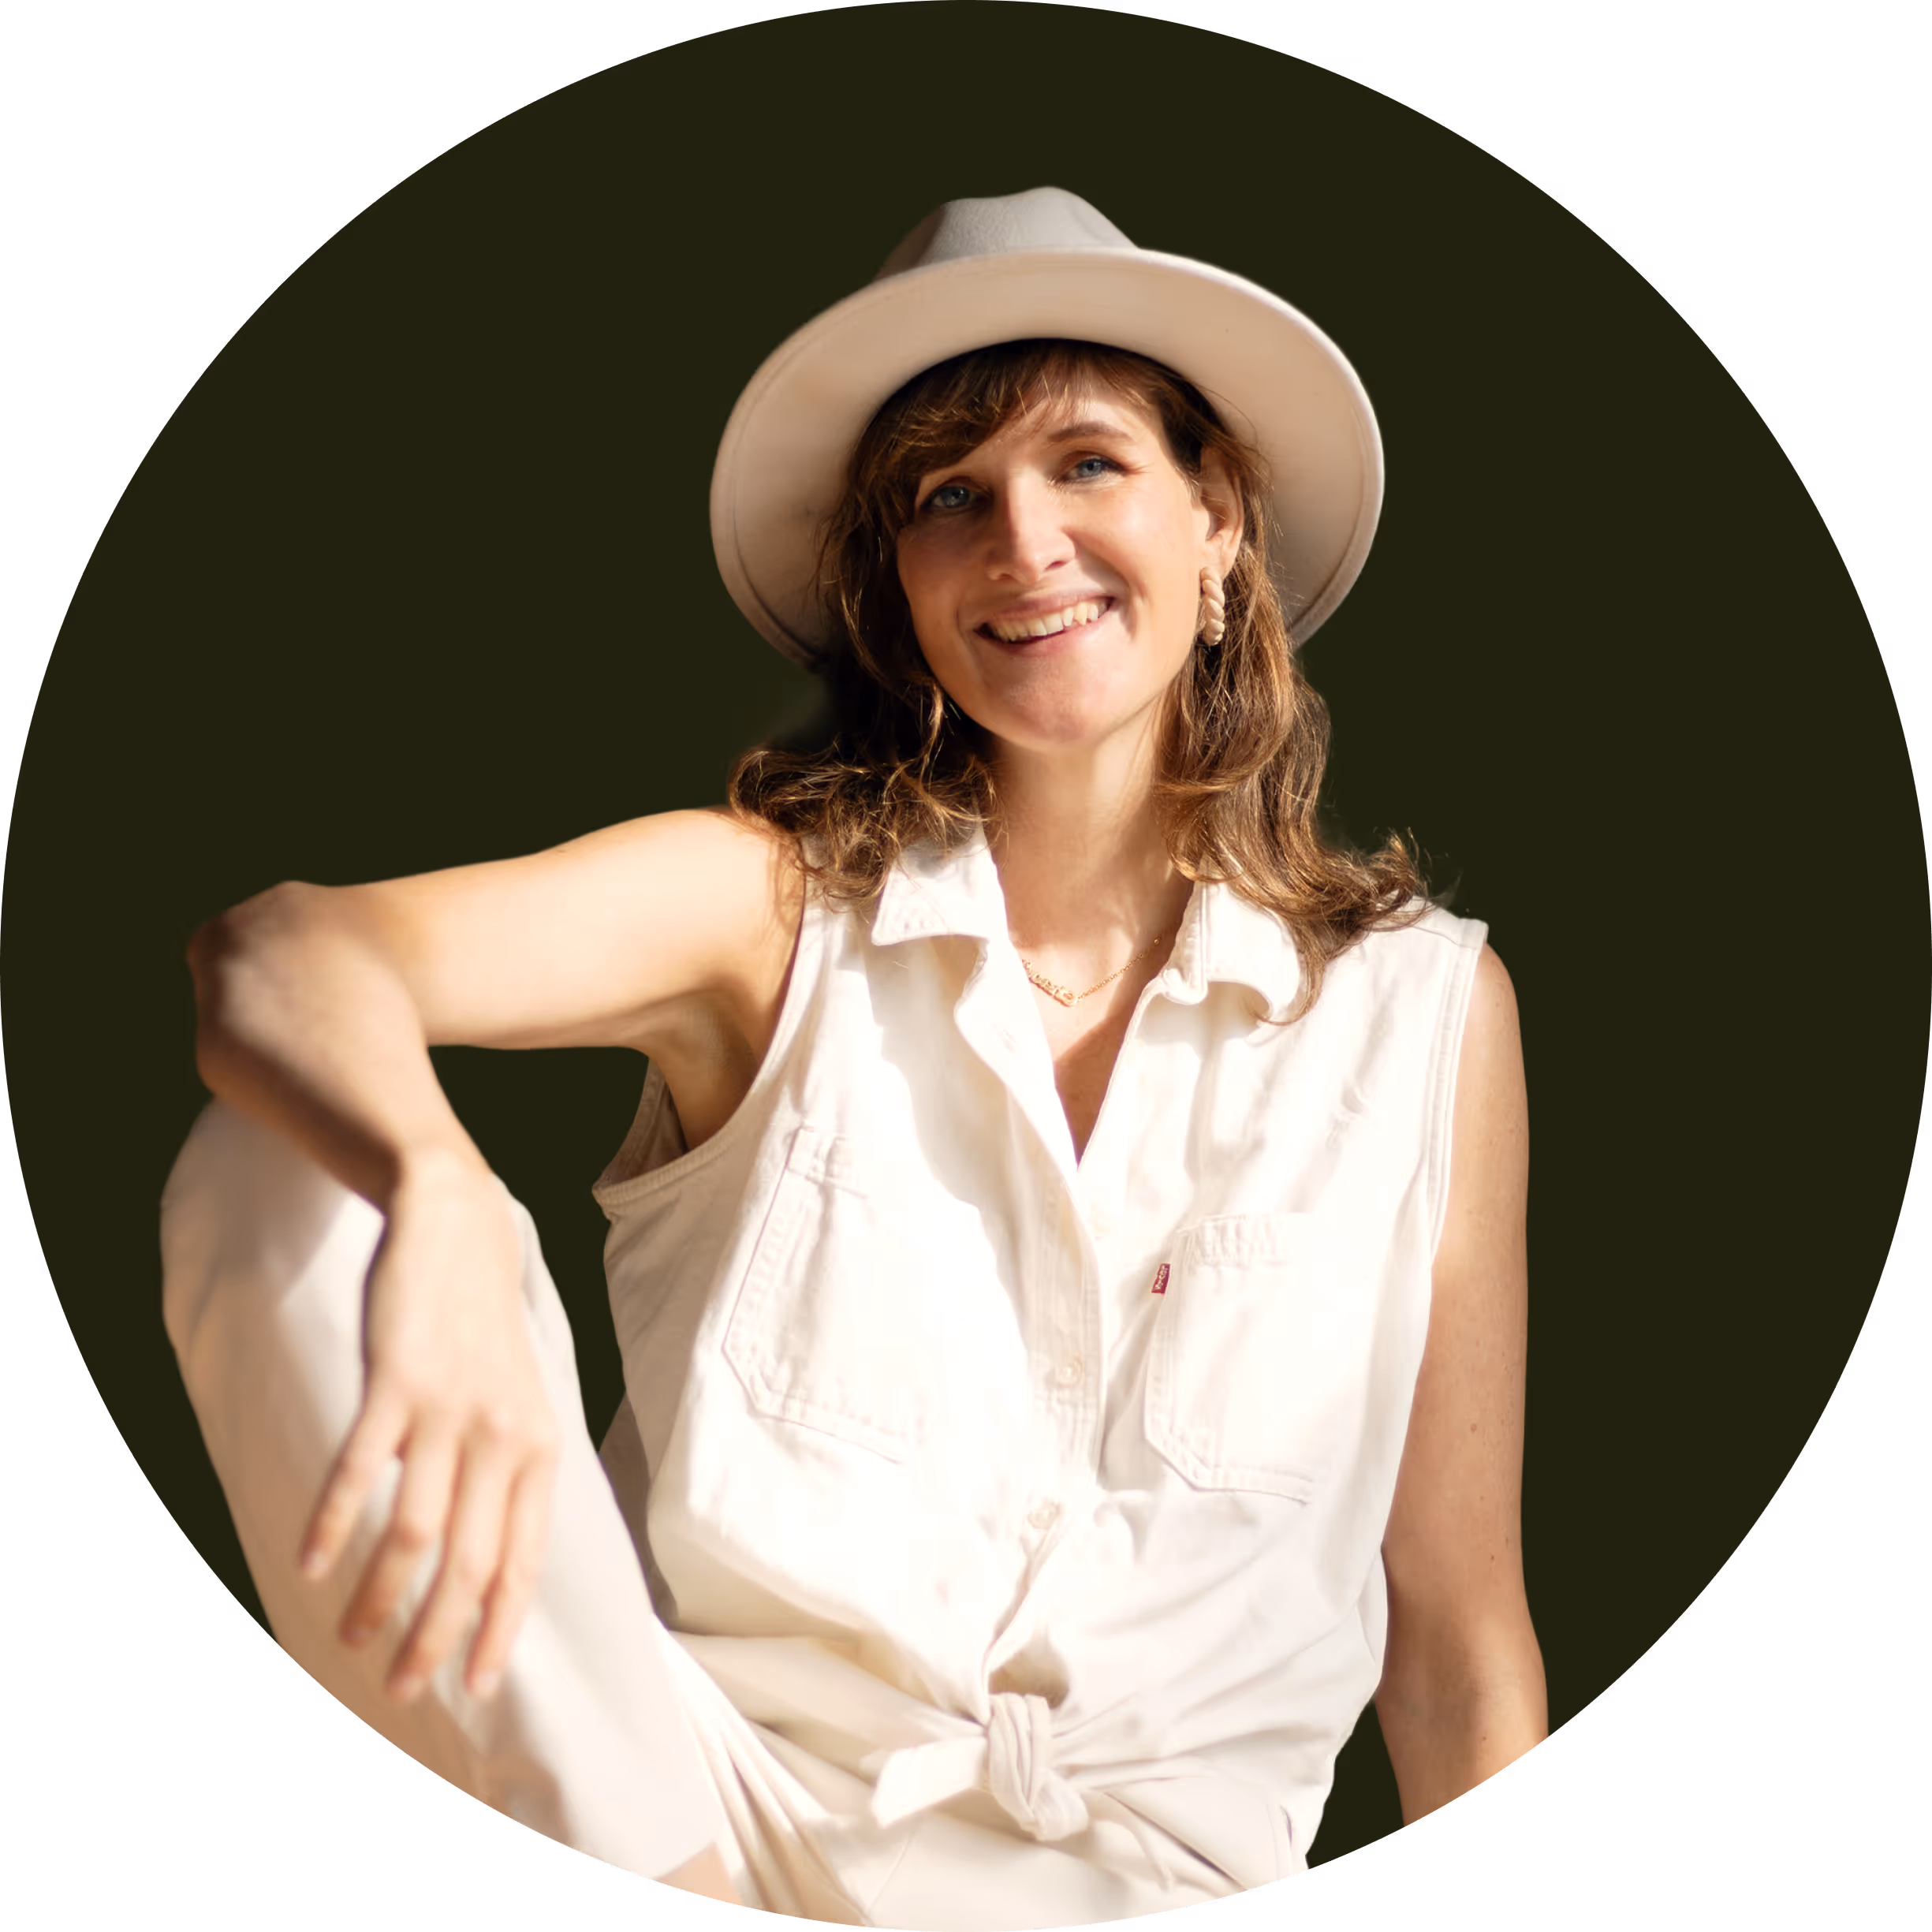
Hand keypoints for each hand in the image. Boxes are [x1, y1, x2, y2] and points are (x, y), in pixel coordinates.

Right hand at [298, 1154, 560, 1701]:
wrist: (459, 1223)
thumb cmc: (482, 1327)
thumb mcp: (520, 1401)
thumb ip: (506, 1473)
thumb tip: (483, 1554)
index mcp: (539, 1449)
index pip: (524, 1561)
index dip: (499, 1628)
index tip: (476, 1686)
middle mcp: (502, 1437)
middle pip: (469, 1565)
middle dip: (434, 1639)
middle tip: (399, 1687)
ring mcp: (450, 1410)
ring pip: (414, 1533)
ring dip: (377, 1596)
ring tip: (349, 1636)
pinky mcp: (397, 1381)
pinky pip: (360, 1471)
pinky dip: (333, 1526)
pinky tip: (311, 1565)